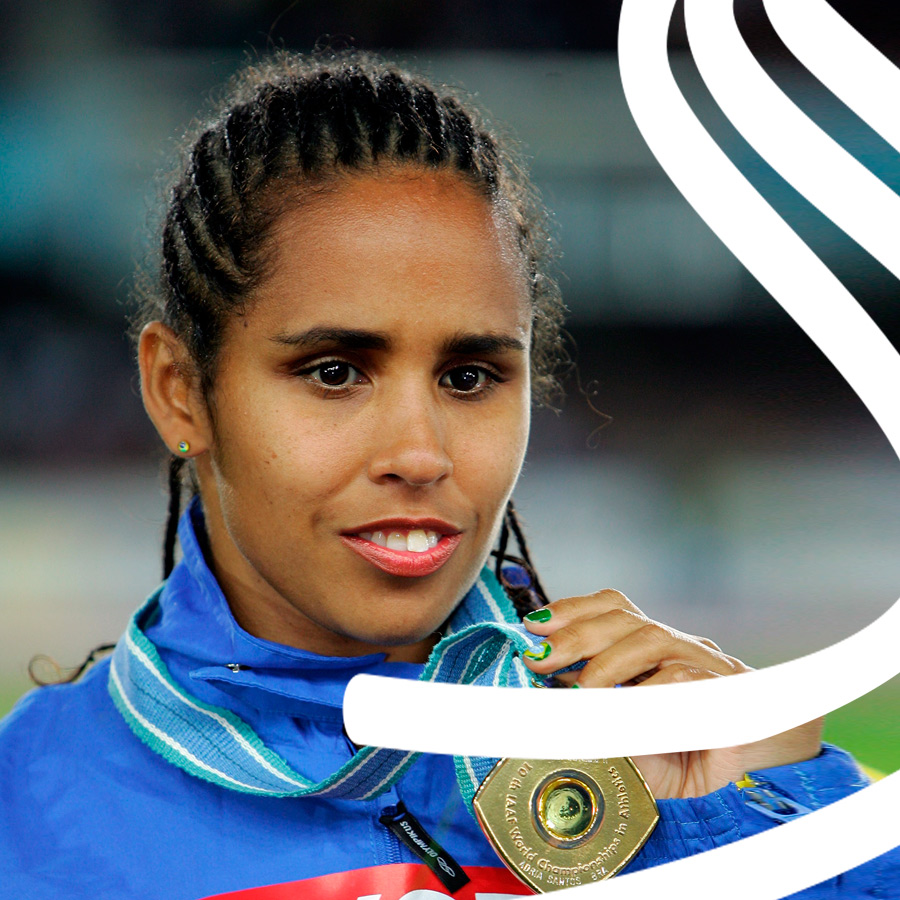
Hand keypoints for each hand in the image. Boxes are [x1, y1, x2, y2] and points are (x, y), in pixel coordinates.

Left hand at [521, 589, 823, 798]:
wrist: (761, 753)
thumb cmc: (688, 745)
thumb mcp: (633, 734)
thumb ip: (600, 718)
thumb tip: (552, 709)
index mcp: (651, 646)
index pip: (611, 607)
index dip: (571, 611)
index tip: (532, 624)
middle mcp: (675, 644)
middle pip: (623, 619)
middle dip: (575, 635)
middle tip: (540, 659)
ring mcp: (702, 661)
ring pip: (652, 639)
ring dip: (608, 663)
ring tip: (581, 691)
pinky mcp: (726, 688)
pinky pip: (685, 677)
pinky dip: (651, 691)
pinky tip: (629, 710)